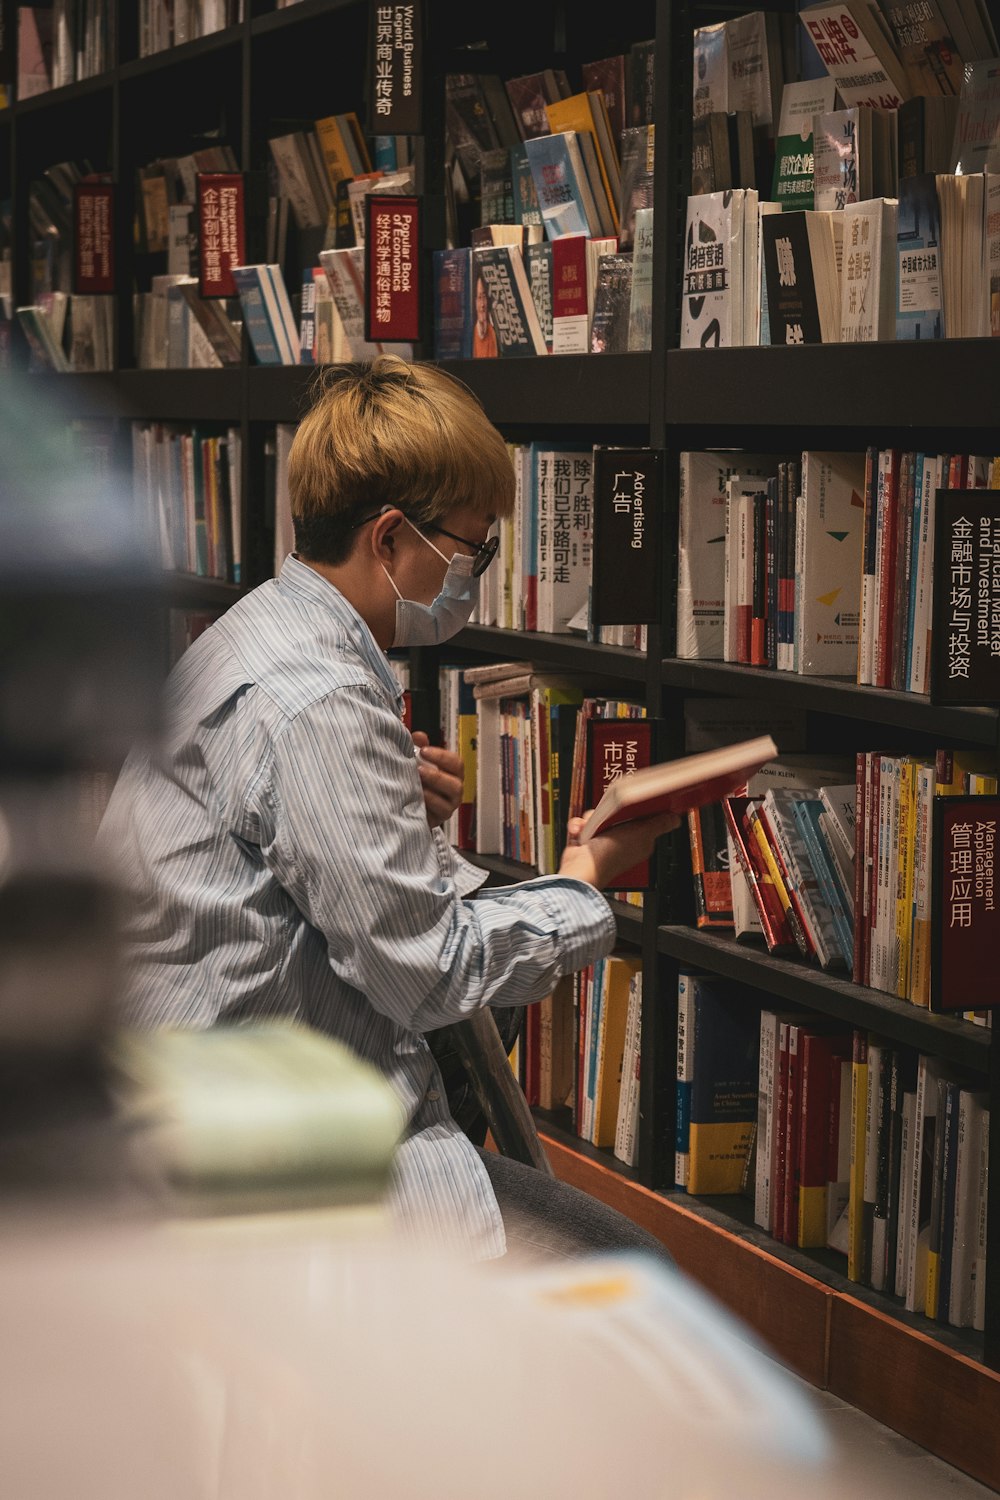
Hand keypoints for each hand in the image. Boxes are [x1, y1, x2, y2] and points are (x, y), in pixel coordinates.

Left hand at [412, 731, 464, 829]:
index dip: (442, 756)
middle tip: (418, 768)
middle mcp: (455, 789)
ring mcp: (449, 806)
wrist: (408, 807)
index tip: (423, 751)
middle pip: (456, 783)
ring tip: (417, 781)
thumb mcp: (417, 762)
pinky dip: (429, 802)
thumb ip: (419, 748)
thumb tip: (418, 736)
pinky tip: (416, 796)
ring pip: (451, 798)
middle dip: (437, 774)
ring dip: (434, 789)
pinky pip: (440, 811)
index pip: (456, 763)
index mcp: (452, 773)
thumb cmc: (417, 780)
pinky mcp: (441, 818)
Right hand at [558, 808, 680, 889]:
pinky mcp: (588, 841)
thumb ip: (659, 825)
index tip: (632, 801)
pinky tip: (581, 832)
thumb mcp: (642, 835)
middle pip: (619, 814)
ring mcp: (604, 841)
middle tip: (608, 815)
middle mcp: (622, 842)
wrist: (580, 869)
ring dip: (592, 819)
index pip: (644, 819)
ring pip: (599, 817)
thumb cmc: (610, 857)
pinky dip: (580, 826)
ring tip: (592, 826)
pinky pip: (584, 825)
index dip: (638, 809)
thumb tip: (675, 819)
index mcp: (640, 842)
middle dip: (610, 811)